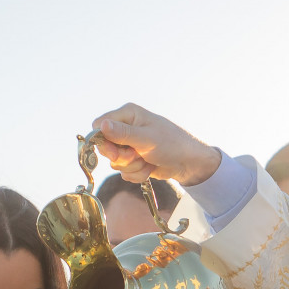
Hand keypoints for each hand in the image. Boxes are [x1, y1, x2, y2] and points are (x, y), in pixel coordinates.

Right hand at [91, 104, 221, 185]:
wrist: (189, 162)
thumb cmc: (172, 144)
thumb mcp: (146, 139)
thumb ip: (122, 133)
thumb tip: (101, 125)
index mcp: (128, 114)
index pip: (99, 126)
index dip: (102, 141)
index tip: (114, 152)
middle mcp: (126, 128)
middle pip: (105, 147)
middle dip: (121, 157)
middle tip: (135, 156)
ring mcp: (129, 145)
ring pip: (115, 163)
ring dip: (132, 167)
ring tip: (148, 161)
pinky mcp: (134, 160)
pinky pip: (124, 172)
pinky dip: (137, 173)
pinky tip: (150, 167)